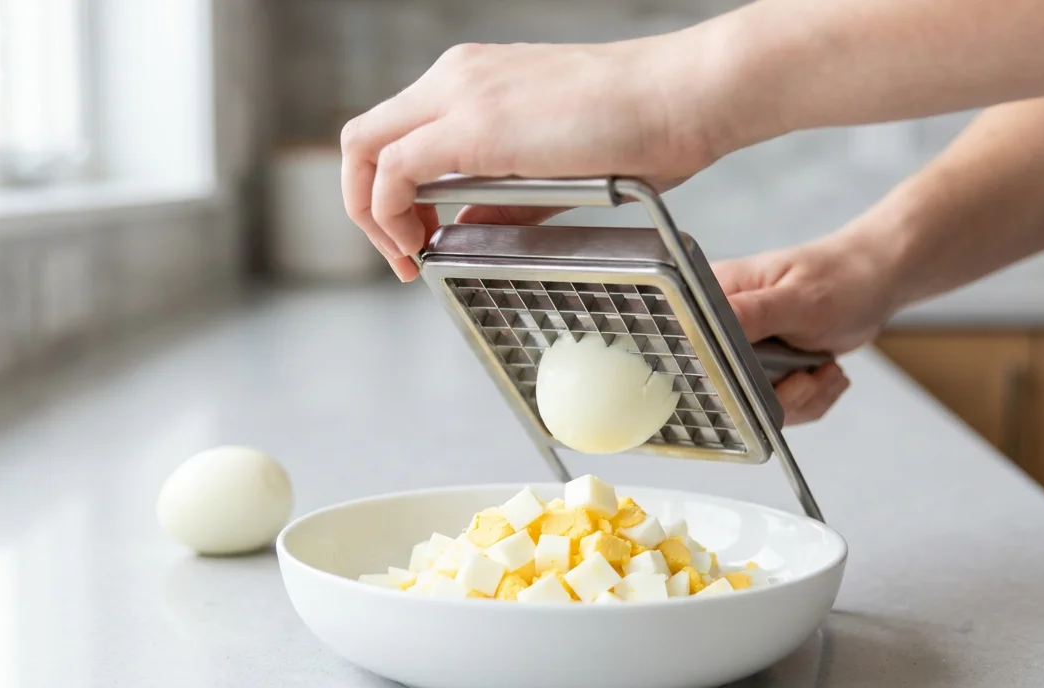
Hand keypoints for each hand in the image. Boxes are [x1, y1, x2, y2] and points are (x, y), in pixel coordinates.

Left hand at [340, 32, 745, 280]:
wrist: (681, 95)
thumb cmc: (641, 126)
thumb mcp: (554, 165)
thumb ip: (501, 197)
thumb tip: (464, 227)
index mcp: (473, 79)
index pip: (395, 130)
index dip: (386, 190)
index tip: (415, 235)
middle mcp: (456, 77)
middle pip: (362, 137)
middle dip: (363, 203)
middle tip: (400, 252)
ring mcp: (460, 95)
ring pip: (362, 147)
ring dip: (369, 211)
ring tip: (406, 255)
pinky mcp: (474, 126)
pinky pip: (393, 170)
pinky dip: (389, 212)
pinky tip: (419, 244)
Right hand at [714, 229, 903, 423]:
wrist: (873, 281)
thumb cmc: (840, 276)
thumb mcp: (799, 298)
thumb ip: (752, 314)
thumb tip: (703, 328)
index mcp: (714, 296)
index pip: (690, 347)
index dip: (719, 374)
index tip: (762, 376)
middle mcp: (719, 327)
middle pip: (721, 388)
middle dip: (775, 394)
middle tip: (808, 375)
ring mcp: (740, 353)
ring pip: (752, 407)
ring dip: (801, 398)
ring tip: (824, 370)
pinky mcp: (761, 372)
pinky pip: (775, 409)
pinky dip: (809, 400)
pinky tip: (825, 373)